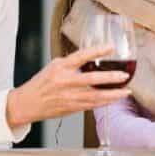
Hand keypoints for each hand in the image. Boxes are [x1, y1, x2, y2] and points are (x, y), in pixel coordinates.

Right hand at [7, 45, 132, 127]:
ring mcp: (69, 96)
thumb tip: (91, 57)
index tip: (110, 47)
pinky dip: (105, 102)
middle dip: (110, 78)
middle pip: (91, 79)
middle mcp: (65, 82)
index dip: (96, 51)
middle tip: (124, 75)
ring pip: (95, 96)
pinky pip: (92, 105)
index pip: (81, 56)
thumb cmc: (41, 84)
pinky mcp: (72, 108)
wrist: (27, 104)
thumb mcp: (54, 67)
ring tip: (126, 91)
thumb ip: (71, 63)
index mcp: (60, 67)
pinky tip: (115, 99)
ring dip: (113, 94)